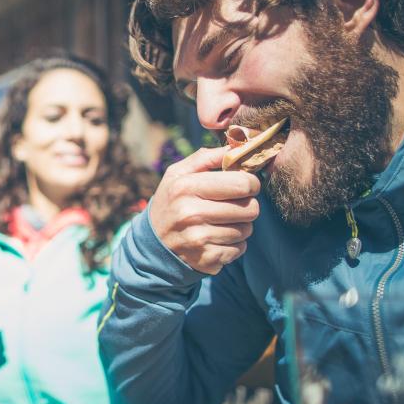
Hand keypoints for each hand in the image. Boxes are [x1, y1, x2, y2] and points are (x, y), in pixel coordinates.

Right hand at [149, 147, 260, 273]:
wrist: (152, 244)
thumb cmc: (172, 202)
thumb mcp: (178, 174)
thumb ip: (206, 157)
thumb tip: (238, 145)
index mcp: (186, 187)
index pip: (242, 183)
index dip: (251, 183)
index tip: (245, 185)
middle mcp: (191, 213)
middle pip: (250, 208)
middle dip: (248, 205)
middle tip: (235, 204)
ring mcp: (199, 238)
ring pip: (247, 230)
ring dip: (240, 226)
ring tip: (222, 222)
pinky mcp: (207, 258)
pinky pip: (240, 248)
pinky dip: (234, 244)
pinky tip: (217, 238)